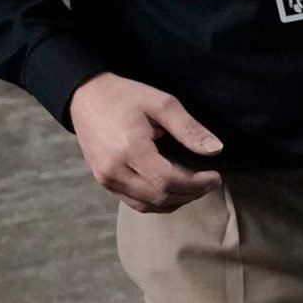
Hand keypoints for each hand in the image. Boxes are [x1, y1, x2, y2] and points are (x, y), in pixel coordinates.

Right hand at [70, 72, 222, 213]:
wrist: (85, 97)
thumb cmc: (125, 97)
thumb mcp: (162, 104)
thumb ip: (189, 128)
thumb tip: (216, 150)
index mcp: (129, 150)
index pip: (168, 181)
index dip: (196, 184)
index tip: (215, 176)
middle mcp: (113, 171)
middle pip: (159, 197)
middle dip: (190, 194)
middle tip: (209, 182)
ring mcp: (105, 179)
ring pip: (146, 205)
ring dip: (175, 201)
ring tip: (195, 186)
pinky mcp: (103, 181)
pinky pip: (134, 202)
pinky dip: (157, 202)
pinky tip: (174, 190)